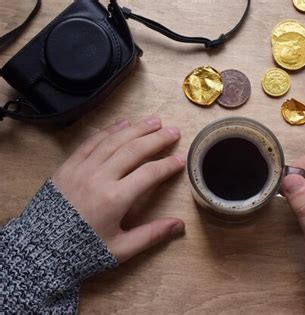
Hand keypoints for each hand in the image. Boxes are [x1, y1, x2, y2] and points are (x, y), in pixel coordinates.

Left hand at [52, 117, 184, 262]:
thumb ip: (151, 235)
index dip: (168, 165)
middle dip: (157, 139)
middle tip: (173, 131)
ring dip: (136, 128)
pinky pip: (92, 142)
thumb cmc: (82, 252)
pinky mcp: (68, 166)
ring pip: (114, 141)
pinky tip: (123, 124)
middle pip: (134, 150)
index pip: (150, 173)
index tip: (181, 159)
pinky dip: (109, 131)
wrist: (40, 251)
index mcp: (115, 198)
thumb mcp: (120, 249)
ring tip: (154, 121)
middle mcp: (100, 178)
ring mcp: (82, 169)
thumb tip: (180, 225)